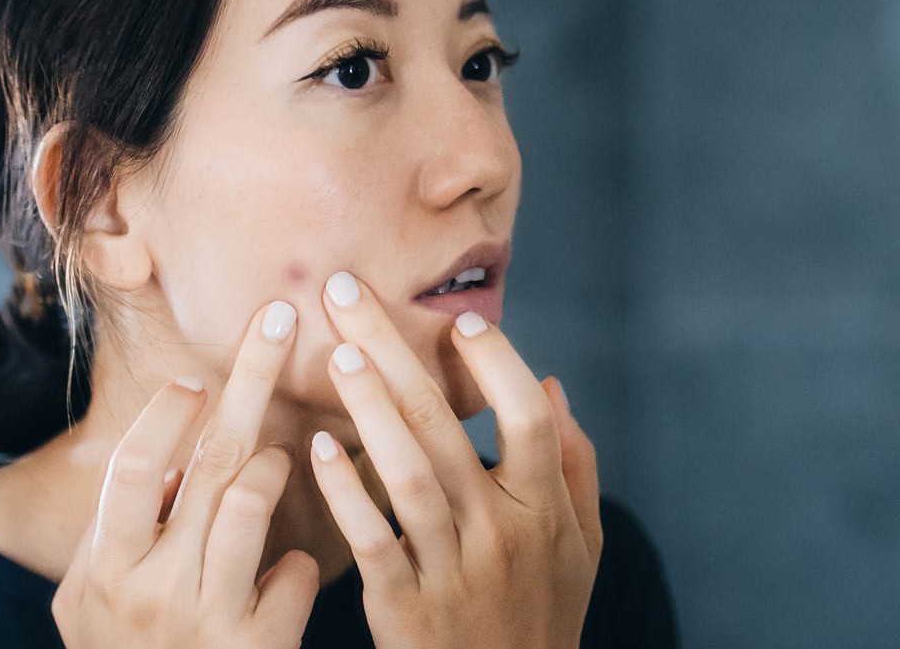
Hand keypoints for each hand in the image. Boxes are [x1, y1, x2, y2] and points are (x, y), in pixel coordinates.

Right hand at [51, 300, 318, 647]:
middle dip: (251, 378)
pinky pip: (294, 570)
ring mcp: (204, 621)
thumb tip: (166, 465)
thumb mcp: (88, 605)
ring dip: (273, 465)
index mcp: (103, 569)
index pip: (130, 470)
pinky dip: (295, 561)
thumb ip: (114, 536)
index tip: (197, 378)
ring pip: (253, 501)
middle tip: (280, 320)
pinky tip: (280, 574)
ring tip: (272, 460)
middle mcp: (149, 590)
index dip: (164, 417)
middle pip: (210, 460)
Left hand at [308, 271, 602, 648]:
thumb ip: (574, 463)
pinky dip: (346, 493)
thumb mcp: (583, 543)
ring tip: (337, 354)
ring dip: (369, 409)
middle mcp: (503, 533)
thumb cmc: (545, 610)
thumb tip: (553, 384)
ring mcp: (454, 570)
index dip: (497, 364)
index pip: (528, 418)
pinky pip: (373, 540)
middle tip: (345, 290)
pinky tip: (317, 449)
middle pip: (445, 426)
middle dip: (393, 349)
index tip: (460, 320)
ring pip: (409, 475)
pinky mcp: (405, 607)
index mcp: (547, 510)